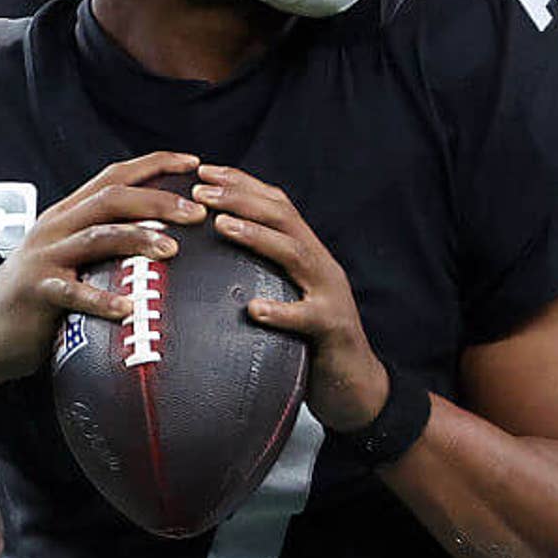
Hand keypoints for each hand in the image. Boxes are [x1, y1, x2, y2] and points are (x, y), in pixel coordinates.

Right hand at [0, 151, 207, 384]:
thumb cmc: (38, 298)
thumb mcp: (70, 260)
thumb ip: (104, 244)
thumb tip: (162, 239)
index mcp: (68, 214)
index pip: (115, 175)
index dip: (156, 164)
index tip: (195, 163)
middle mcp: (56, 227)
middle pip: (111, 198)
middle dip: (157, 199)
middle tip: (197, 212)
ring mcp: (45, 257)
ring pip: (97, 236)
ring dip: (137, 238)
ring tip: (172, 249)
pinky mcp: (36, 291)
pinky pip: (73, 291)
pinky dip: (102, 299)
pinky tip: (129, 306)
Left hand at [192, 165, 387, 431]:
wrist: (357, 387)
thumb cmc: (311, 342)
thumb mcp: (286, 296)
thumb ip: (261, 272)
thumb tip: (209, 255)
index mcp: (308, 253)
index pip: (276, 205)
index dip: (241, 183)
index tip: (202, 170)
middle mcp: (322, 265)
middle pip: (284, 218)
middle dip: (241, 198)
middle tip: (200, 190)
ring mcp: (331, 296)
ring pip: (295, 255)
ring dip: (257, 236)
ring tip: (221, 225)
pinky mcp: (334, 331)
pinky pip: (307, 318)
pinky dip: (281, 312)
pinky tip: (254, 310)